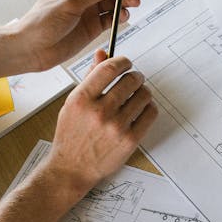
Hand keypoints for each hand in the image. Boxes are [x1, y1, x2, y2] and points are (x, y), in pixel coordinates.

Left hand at [11, 0, 140, 71]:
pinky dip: (120, 16)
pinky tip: (123, 15)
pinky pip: (111, 18)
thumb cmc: (40, 23)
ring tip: (132, 4)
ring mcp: (88, 11)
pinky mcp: (93, 26)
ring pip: (112, 1)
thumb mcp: (68, 3)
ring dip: (124, 1)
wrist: (32, 49)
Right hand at [41, 51, 156, 195]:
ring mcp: (116, 127)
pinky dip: (149, 107)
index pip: (109, 68)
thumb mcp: (73, 104)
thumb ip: (89, 78)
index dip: (122, 61)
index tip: (126, 62)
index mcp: (81, 99)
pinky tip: (142, 108)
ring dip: (143, 90)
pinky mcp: (130, 140)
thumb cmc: (71, 135)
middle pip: (130, 80)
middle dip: (135, 76)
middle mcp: (99, 112)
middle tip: (134, 79)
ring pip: (144, 95)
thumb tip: (102, 53)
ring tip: (137, 94)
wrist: (72, 168)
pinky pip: (150, 113)